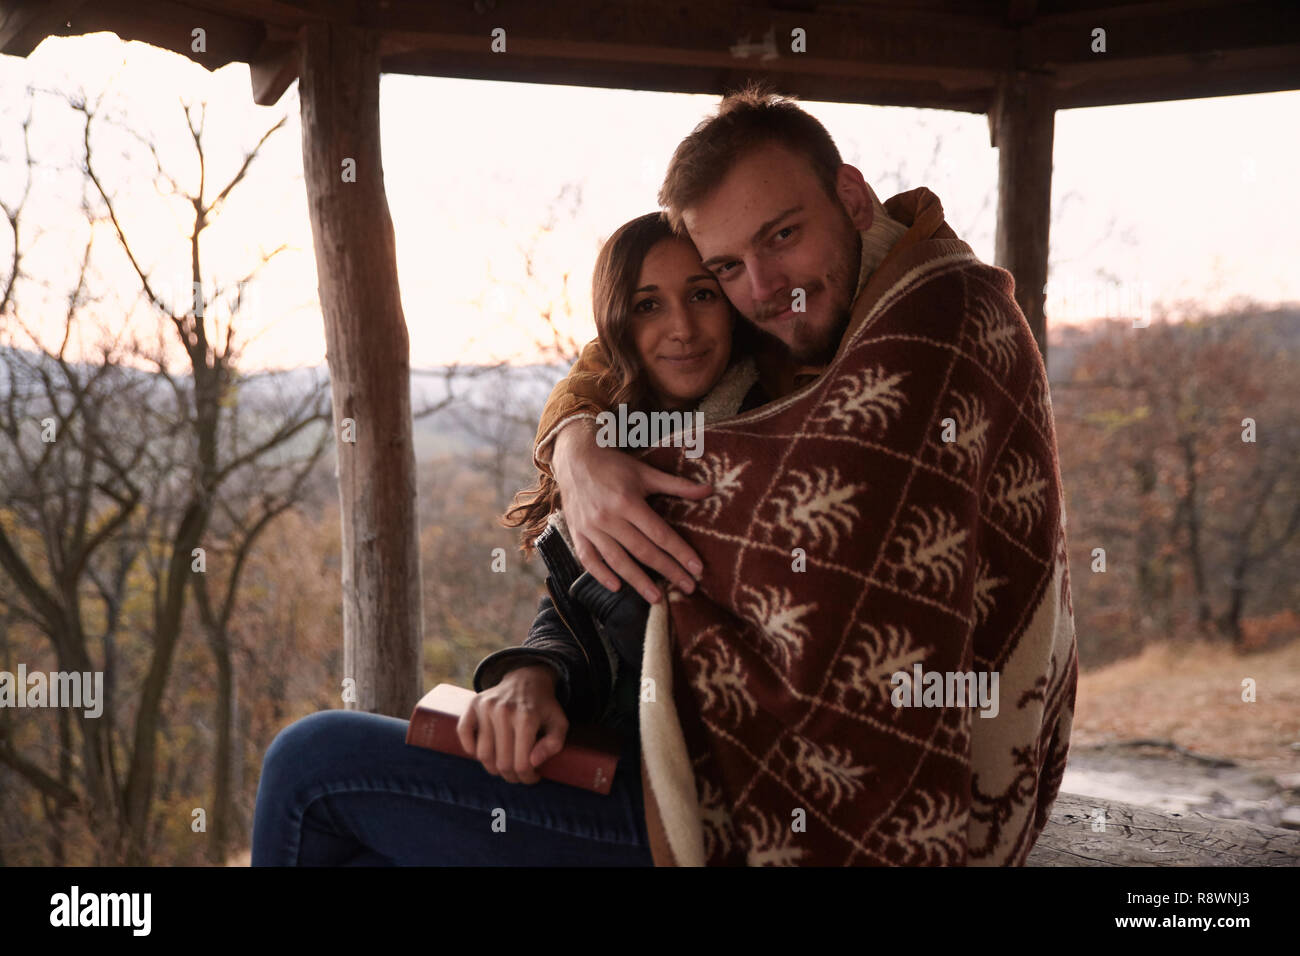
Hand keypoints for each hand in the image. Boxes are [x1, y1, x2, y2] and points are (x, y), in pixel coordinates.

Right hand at [457, 665, 567, 784]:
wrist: (527, 679)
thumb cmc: (544, 707)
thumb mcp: (559, 723)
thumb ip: (553, 744)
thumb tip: (533, 762)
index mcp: (527, 717)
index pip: (522, 763)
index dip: (527, 777)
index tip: (532, 777)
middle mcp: (504, 711)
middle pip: (502, 763)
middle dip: (511, 776)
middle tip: (518, 774)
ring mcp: (486, 707)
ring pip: (483, 754)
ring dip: (493, 767)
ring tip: (504, 765)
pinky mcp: (473, 704)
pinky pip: (464, 733)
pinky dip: (470, 748)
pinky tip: (486, 751)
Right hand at [552, 420, 710, 602]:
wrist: (575, 458)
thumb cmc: (614, 465)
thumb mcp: (646, 472)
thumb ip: (677, 485)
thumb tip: (709, 490)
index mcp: (628, 501)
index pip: (659, 533)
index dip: (680, 552)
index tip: (697, 568)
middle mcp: (609, 517)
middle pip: (642, 550)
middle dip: (667, 571)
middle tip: (687, 588)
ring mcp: (590, 527)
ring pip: (616, 560)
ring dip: (637, 581)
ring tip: (656, 598)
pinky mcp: (577, 532)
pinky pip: (587, 558)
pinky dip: (600, 574)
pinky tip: (616, 587)